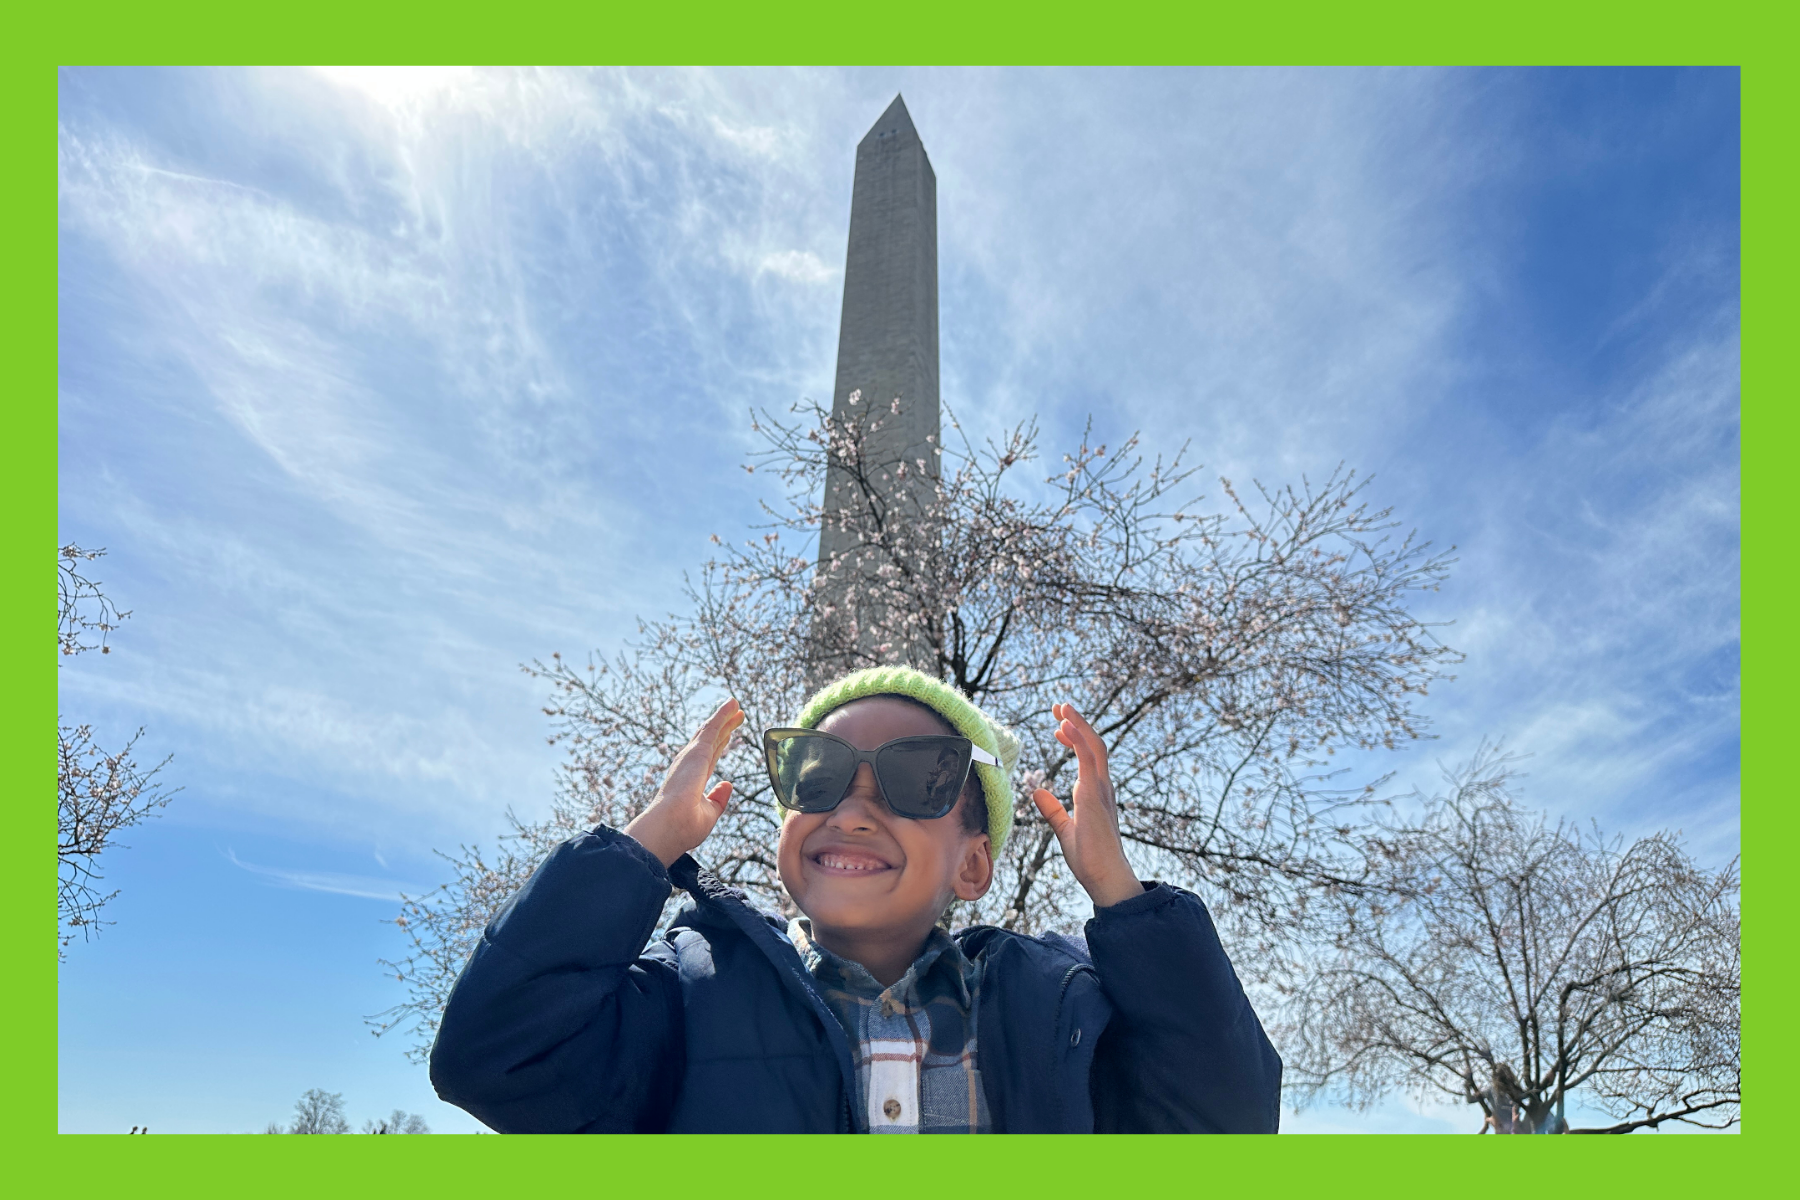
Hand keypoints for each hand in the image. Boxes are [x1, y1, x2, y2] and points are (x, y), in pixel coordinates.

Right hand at [624, 698, 744, 867]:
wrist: (669, 826)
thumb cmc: (683, 828)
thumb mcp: (708, 815)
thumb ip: (718, 800)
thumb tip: (728, 784)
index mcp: (692, 781)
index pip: (709, 759)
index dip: (720, 745)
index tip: (729, 735)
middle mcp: (690, 766)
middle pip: (710, 741)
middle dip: (724, 727)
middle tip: (736, 715)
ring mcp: (691, 758)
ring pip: (710, 731)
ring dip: (724, 717)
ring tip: (735, 705)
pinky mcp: (696, 752)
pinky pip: (712, 727)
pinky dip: (723, 714)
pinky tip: (733, 704)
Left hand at [1031, 703, 1142, 908]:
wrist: (1104, 878)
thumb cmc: (1089, 858)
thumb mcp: (1064, 829)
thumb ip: (1052, 810)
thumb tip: (1037, 793)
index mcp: (1095, 793)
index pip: (1088, 757)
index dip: (1074, 738)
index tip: (1058, 726)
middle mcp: (1101, 787)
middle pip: (1093, 744)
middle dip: (1077, 723)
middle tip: (1059, 706)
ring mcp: (1101, 790)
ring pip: (1093, 746)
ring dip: (1078, 724)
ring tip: (1062, 708)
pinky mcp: (1094, 796)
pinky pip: (1088, 760)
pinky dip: (1078, 740)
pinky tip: (1065, 726)